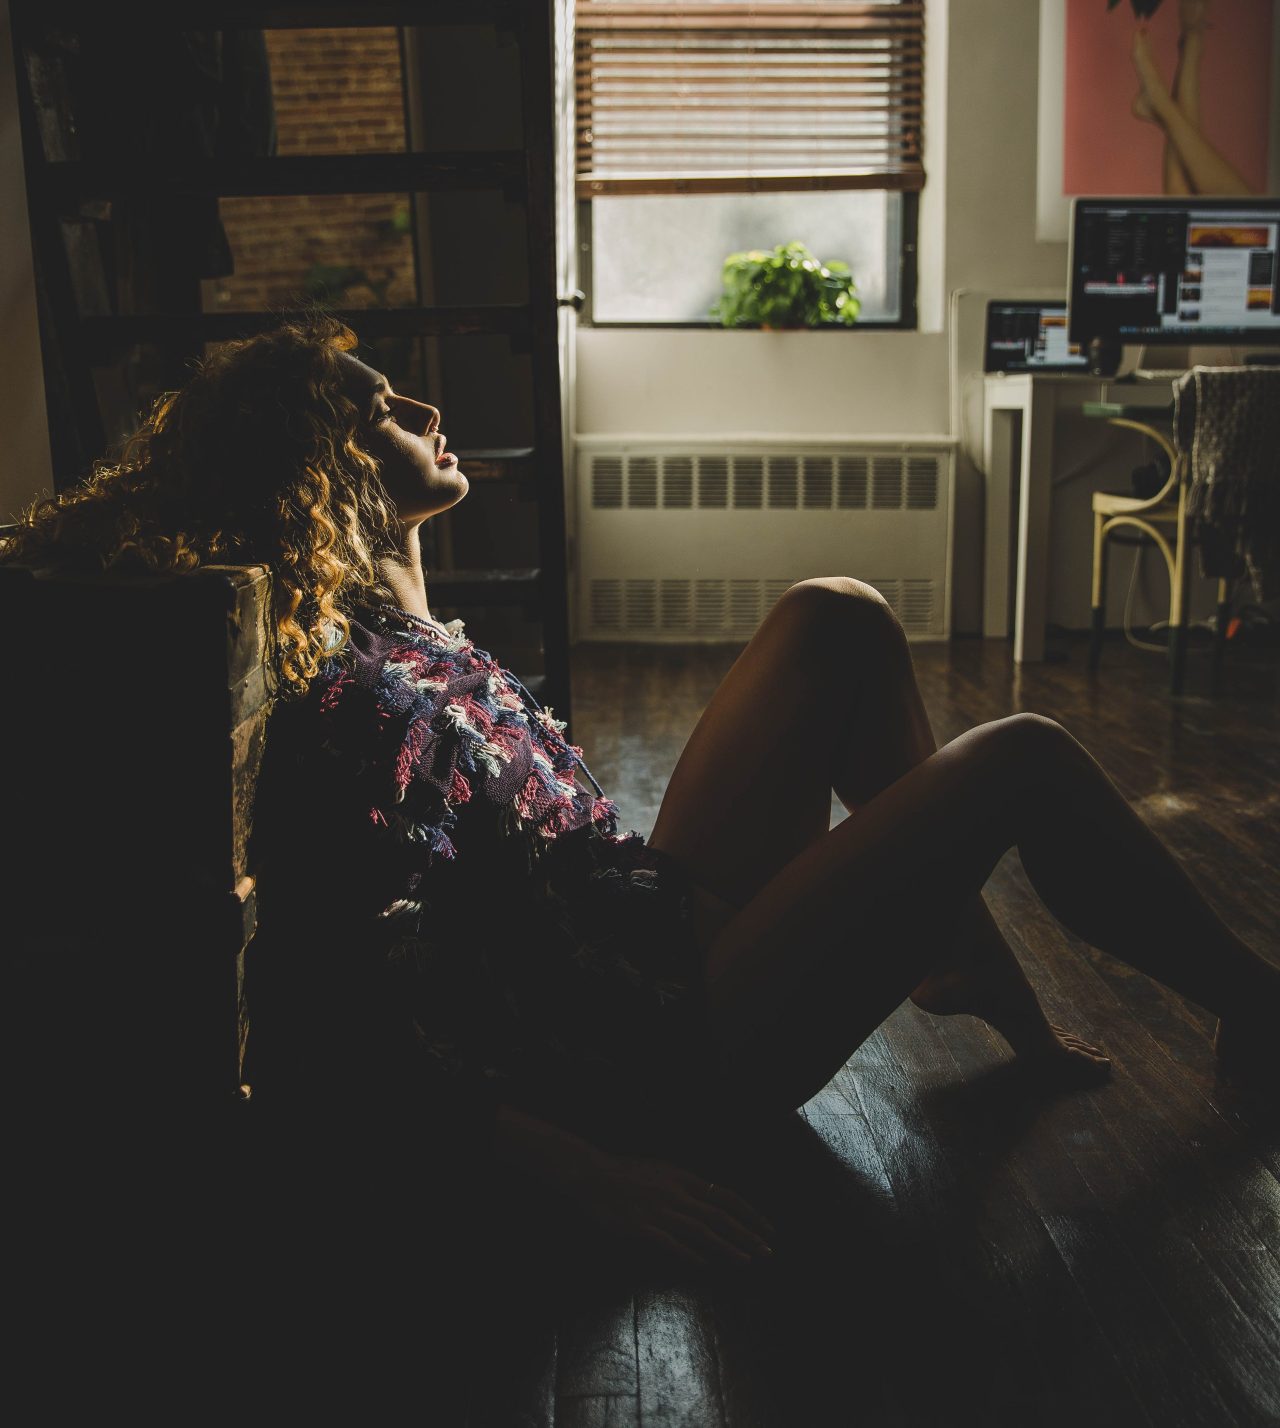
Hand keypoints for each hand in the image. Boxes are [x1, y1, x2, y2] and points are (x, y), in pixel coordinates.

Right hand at [569, 1149, 776, 1271]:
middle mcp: (676, 1194)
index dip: (749, 1214)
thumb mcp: (662, 1170)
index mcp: (684, 1179)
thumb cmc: (627, 1173)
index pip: (726, 1196)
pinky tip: (705, 1265)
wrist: (592, 1175)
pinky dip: (689, 1254)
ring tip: (746, 1261)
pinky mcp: (641, 1228)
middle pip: (718, 1216)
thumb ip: (686, 1184)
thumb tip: (711, 1194)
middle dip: (746, 1235)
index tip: (767, 1229)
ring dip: (726, 1247)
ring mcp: (659, 1211)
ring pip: (700, 1231)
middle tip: (767, 1251)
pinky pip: (670, 1243)